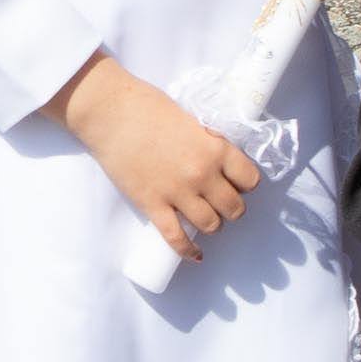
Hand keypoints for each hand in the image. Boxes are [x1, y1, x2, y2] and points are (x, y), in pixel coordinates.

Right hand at [53, 54, 260, 260]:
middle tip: (220, 202)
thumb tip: (216, 159)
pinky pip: (176, 238)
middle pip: (234, 207)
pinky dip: (188, 250)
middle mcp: (202, 174)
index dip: (245, 184)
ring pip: (211, 225)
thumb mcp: (192, 120)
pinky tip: (195, 254)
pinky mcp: (153, 205)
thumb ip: (208, 142)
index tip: (236, 183)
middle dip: (231, 208)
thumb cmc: (149, 107)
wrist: (110, 112)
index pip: (250, 179)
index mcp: (215, 149)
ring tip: (205, 218)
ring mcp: (177, 193)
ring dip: (212, 225)